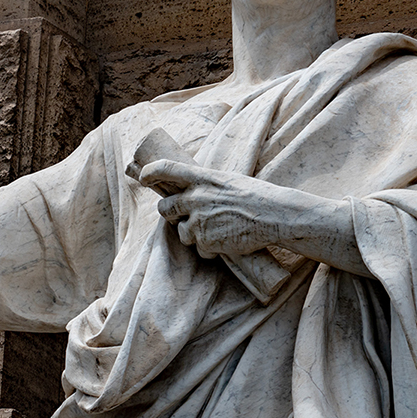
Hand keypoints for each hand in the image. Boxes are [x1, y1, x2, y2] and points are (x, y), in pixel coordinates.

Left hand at [138, 159, 319, 257]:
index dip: (149, 172)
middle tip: (181, 215)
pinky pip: (198, 249)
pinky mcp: (205, 241)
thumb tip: (189, 189)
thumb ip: (205, 185)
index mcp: (202, 178)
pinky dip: (208, 248)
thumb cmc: (255, 196)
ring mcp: (199, 221)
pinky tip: (225, 241)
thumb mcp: (227, 181)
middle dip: (169, 214)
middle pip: (164, 208)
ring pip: (180, 232)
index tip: (143, 177)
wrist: (274, 215)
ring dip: (192, 234)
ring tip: (215, 230)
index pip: (165, 168)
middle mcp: (195, 197)